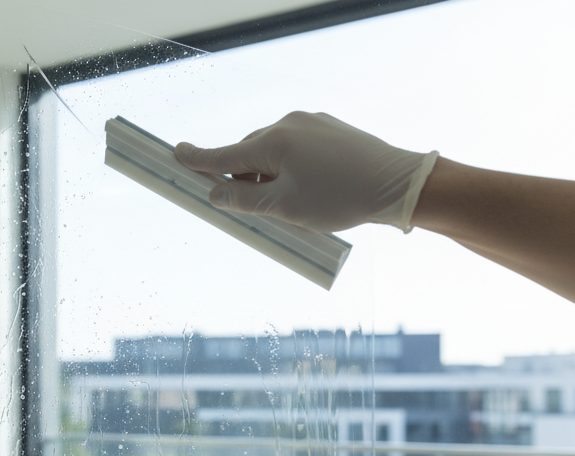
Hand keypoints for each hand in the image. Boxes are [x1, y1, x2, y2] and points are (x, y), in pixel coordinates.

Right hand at [174, 112, 437, 232]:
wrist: (400, 185)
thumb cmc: (340, 198)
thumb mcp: (283, 207)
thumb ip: (243, 199)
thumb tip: (215, 192)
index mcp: (272, 141)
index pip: (223, 153)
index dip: (196, 159)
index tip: (174, 153)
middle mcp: (288, 125)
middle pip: (248, 153)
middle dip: (244, 178)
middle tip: (255, 212)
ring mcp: (312, 124)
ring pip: (274, 152)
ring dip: (270, 176)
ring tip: (293, 206)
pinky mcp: (330, 130)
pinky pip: (296, 149)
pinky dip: (291, 168)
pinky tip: (311, 190)